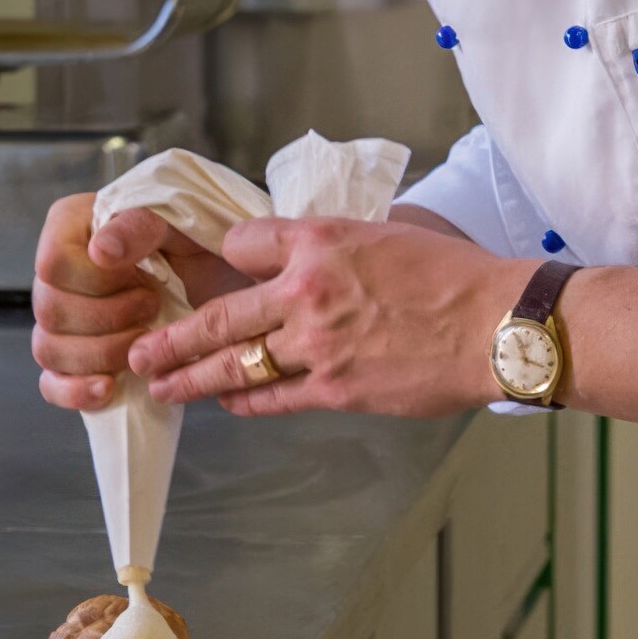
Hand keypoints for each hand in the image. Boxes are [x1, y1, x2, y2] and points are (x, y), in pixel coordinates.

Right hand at [32, 194, 251, 409]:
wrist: (218, 275)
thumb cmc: (195, 241)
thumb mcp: (176, 221)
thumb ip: (139, 225)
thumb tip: (101, 251)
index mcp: (71, 227)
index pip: (53, 263)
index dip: (95, 282)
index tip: (141, 279)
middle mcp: (58, 273)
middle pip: (49, 311)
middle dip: (107, 320)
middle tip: (152, 308)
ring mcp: (61, 319)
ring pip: (48, 349)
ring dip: (100, 354)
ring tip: (142, 345)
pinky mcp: (73, 359)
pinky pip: (51, 383)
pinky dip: (75, 391)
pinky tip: (107, 389)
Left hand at [127, 217, 534, 417]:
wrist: (497, 326)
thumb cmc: (451, 277)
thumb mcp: (384, 235)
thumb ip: (332, 247)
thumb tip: (299, 260)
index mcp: (319, 242)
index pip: (243, 243)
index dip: (225, 257)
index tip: (214, 272)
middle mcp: (307, 291)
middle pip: (219, 316)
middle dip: (171, 338)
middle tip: (139, 352)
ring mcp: (318, 345)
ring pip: (235, 364)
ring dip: (191, 379)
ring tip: (162, 386)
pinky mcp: (337, 388)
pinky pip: (273, 397)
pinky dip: (245, 401)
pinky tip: (225, 403)